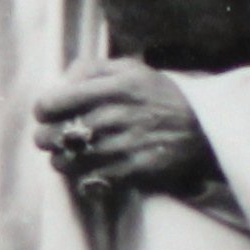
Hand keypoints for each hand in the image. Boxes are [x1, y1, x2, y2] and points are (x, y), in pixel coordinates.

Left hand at [30, 58, 212, 200]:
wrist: (206, 130)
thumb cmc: (161, 96)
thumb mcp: (132, 69)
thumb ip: (92, 69)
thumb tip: (61, 82)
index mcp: (113, 88)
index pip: (53, 102)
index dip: (43, 110)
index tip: (47, 114)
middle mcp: (116, 116)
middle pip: (54, 135)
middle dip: (46, 137)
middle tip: (50, 138)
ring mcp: (124, 146)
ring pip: (67, 162)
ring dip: (61, 160)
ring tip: (68, 155)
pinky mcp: (133, 172)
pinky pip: (89, 181)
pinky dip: (82, 178)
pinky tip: (88, 170)